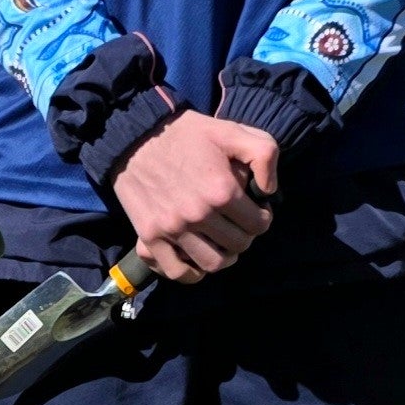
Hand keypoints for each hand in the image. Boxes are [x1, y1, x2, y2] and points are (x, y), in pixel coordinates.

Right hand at [110, 112, 275, 281]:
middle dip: (245, 235)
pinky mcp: (150, 236)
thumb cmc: (186, 135)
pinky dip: (191, 273)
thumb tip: (268, 191)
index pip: (259, 224)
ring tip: (221, 243)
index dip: (263, 217)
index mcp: (221, 190)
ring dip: (223, 256)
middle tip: (239, 223)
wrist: (135, 137)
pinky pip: (176, 272)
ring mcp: (172, 229)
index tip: (256, 209)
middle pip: (238, 246)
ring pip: (212, 264)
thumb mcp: (231, 131)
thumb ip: (263, 154)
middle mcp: (198, 214)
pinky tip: (197, 258)